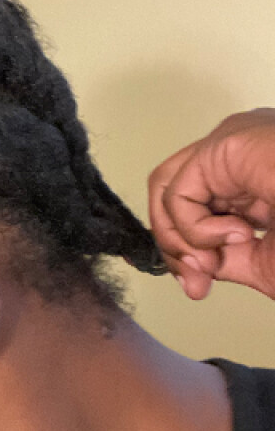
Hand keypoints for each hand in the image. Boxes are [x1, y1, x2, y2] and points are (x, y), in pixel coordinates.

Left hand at [148, 108, 274, 299]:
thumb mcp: (267, 261)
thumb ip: (225, 259)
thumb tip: (193, 268)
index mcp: (249, 178)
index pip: (188, 204)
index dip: (183, 250)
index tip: (198, 287)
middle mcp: (237, 156)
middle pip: (169, 193)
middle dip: (175, 246)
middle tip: (197, 281)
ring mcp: (233, 144)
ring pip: (167, 188)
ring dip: (182, 239)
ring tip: (217, 261)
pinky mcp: (228, 143)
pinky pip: (179, 190)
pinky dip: (194, 227)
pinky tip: (236, 237)